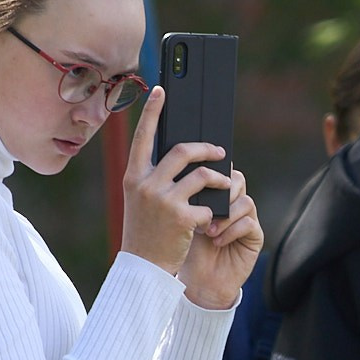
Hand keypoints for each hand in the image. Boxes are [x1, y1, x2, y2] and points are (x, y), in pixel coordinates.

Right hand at [121, 87, 228, 274]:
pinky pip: (208, 204)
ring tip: (227, 185)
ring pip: (202, 175)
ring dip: (220, 179)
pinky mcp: (182, 217)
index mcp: (133, 177)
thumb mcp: (140, 201)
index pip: (143, 136)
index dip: (153, 111)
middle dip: (207, 149)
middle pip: (183, 151)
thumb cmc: (145, 233)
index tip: (161, 90)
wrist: (142, 268)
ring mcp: (163, 200)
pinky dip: (214, 212)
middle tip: (221, 153)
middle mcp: (146, 184)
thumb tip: (183, 156)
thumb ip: (154, 178)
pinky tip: (212, 222)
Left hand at [176, 169, 260, 309]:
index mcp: (217, 195)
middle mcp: (234, 204)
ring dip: (225, 215)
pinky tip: (217, 241)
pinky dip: (232, 230)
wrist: (198, 282)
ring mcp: (246, 220)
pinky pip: (249, 223)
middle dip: (220, 192)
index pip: (221, 170)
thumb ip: (187, 195)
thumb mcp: (183, 218)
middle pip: (237, 180)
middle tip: (204, 207)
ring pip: (245, 201)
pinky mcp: (255, 237)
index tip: (198, 179)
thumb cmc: (188, 250)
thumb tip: (181, 172)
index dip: (213, 171)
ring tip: (208, 230)